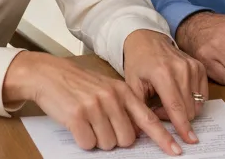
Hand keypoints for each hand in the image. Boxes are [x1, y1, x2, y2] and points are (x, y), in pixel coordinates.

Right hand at [3, 52, 184, 155]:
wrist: (46, 74)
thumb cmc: (76, 84)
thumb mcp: (105, 88)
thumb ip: (123, 107)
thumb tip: (137, 133)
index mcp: (122, 91)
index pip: (148, 119)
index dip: (163, 138)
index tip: (177, 150)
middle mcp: (111, 97)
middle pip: (127, 139)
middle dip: (115, 139)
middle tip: (100, 126)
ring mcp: (95, 106)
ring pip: (107, 144)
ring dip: (97, 140)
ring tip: (86, 122)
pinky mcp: (77, 116)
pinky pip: (88, 144)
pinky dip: (83, 140)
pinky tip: (76, 125)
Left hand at [122, 30, 207, 145]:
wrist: (147, 40)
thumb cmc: (138, 62)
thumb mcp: (132, 84)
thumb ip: (138, 108)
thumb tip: (139, 132)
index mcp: (162, 72)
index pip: (176, 106)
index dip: (182, 125)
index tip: (188, 139)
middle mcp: (181, 69)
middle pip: (188, 108)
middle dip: (175, 118)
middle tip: (158, 109)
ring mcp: (193, 67)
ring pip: (197, 104)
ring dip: (183, 110)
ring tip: (166, 101)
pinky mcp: (200, 67)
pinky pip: (202, 96)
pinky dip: (191, 101)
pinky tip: (177, 95)